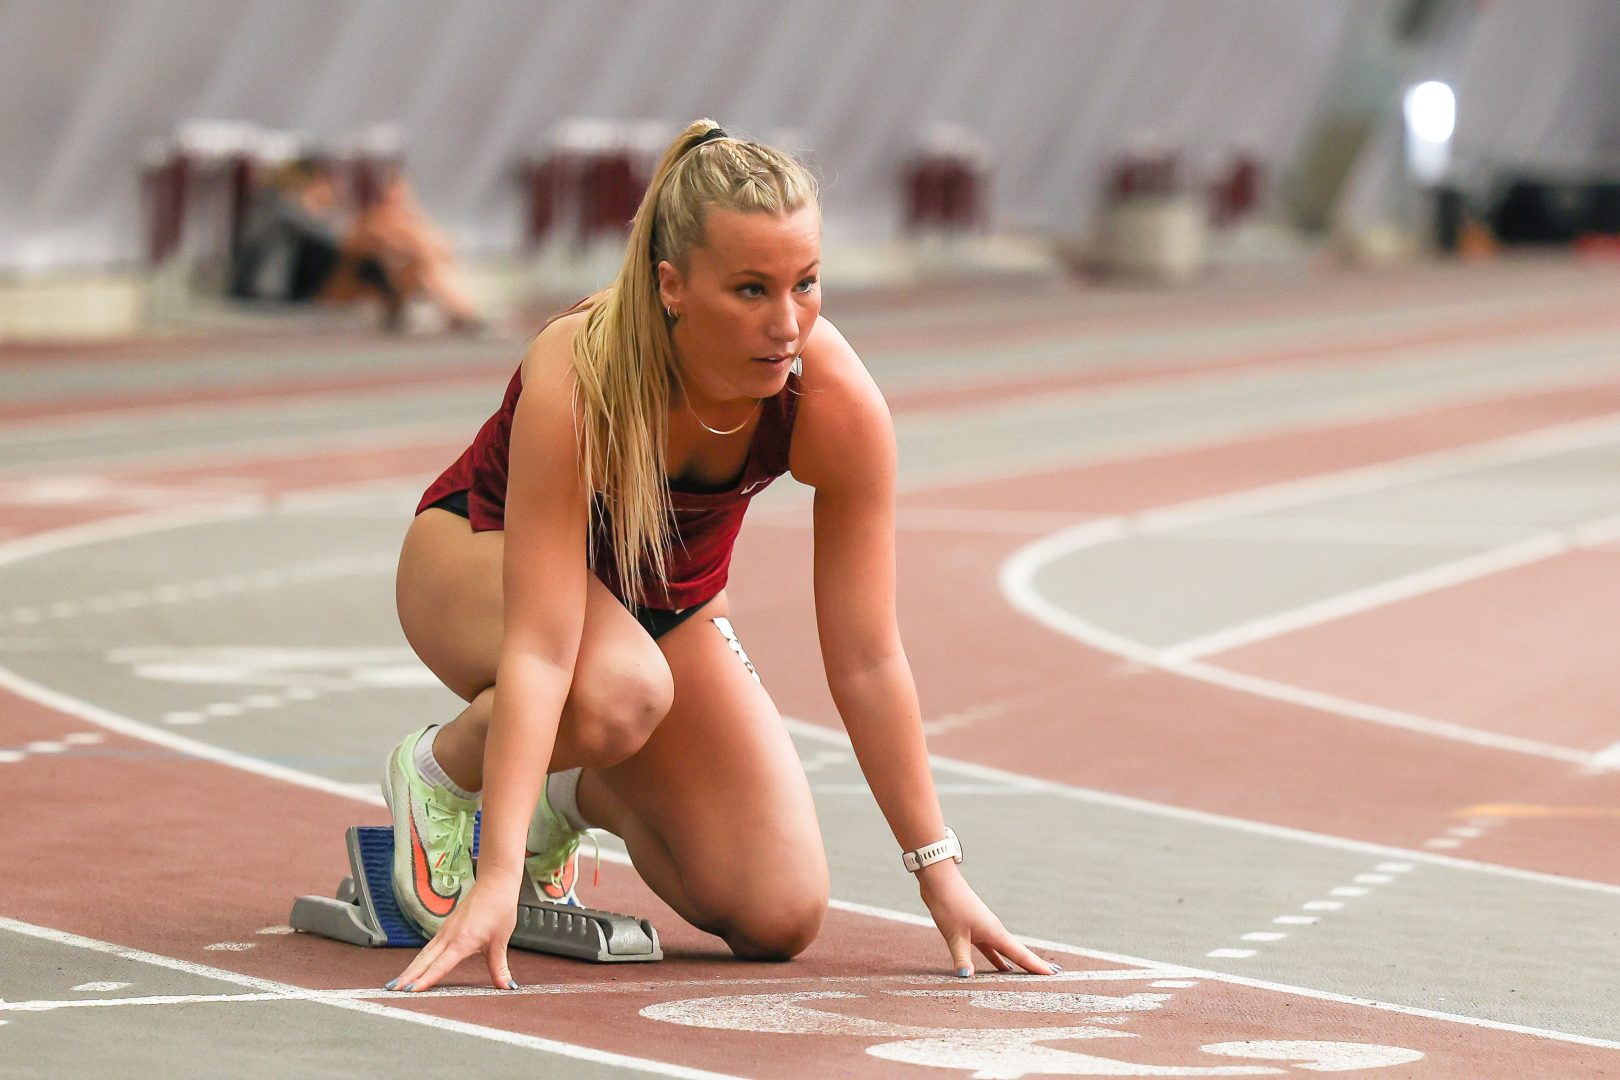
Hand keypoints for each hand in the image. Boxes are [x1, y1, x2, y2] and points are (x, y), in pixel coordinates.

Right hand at [386, 873, 519, 992]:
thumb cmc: (499, 908)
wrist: (495, 882)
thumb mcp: (500, 941)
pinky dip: (418, 960)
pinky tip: (413, 969)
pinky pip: (428, 947)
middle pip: (424, 960)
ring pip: (423, 954)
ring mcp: (445, 931)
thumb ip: (500, 967)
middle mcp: (449, 936)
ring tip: (395, 984)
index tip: (412, 990)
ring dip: (409, 969)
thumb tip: (507, 986)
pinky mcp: (446, 928)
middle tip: (392, 990)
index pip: (440, 965)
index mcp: (463, 940)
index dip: (426, 979)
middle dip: (407, 976)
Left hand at [916, 862, 1060, 977]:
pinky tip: (1002, 967)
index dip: (1036, 965)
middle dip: (1033, 965)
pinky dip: (998, 959)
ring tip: (1029, 976)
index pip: (1020, 954)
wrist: (940, 883)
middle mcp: (994, 931)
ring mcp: (985, 929)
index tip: (1054, 974)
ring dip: (1017, 962)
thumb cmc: (950, 905)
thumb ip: (962, 958)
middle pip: (1018, 952)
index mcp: (995, 932)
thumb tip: (966, 978)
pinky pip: (991, 949)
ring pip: (1005, 950)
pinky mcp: (974, 929)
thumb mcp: (954, 935)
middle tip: (1052, 975)